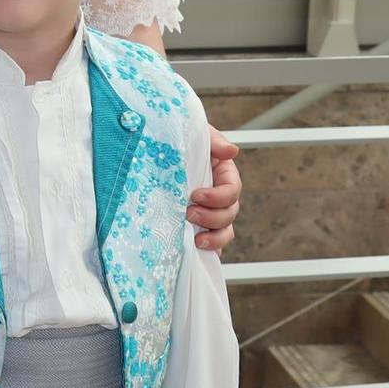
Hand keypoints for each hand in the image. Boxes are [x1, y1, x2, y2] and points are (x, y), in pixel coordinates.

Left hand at [189, 128, 240, 251]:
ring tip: (196, 241)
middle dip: (211, 218)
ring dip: (214, 238)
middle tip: (189, 214)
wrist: (157, 148)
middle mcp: (220, 195)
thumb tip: (231, 151)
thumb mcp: (197, 135)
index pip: (232, 190)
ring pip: (224, 231)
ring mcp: (211, 212)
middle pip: (229, 214)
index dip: (218, 197)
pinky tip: (196, 252)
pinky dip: (209, 249)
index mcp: (223, 174)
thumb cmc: (180, 140)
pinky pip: (211, 242)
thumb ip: (213, 141)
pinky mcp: (199, 225)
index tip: (196, 195)